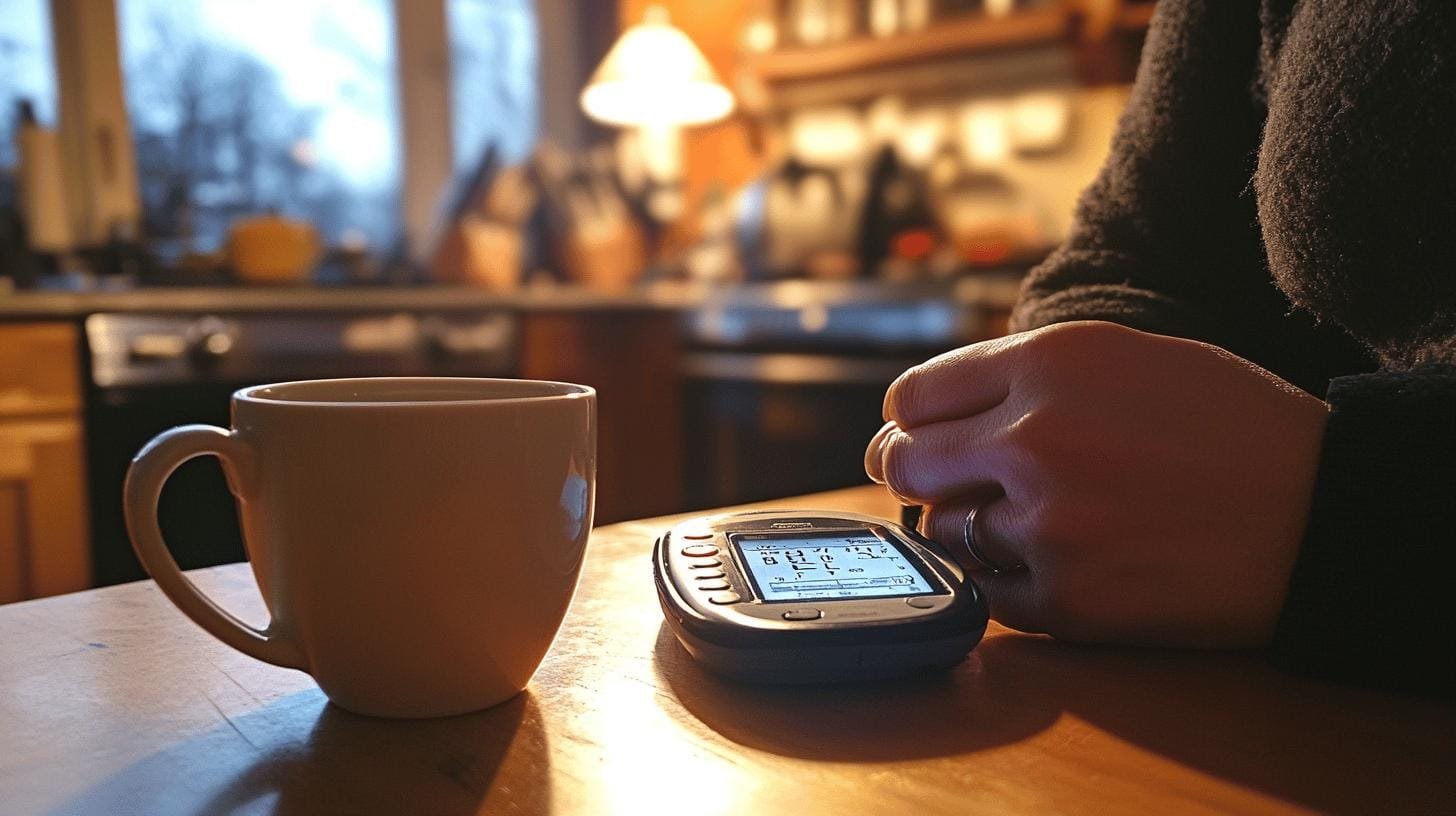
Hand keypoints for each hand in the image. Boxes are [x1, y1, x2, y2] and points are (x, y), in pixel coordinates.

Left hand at [865, 321, 1329, 647]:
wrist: (1321, 515)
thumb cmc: (1232, 427)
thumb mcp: (1127, 357)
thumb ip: (1025, 374)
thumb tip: (929, 409)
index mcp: (1049, 364)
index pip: (916, 395)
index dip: (907, 416)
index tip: (910, 431)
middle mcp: (1033, 439)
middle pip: (905, 462)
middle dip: (907, 469)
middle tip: (923, 478)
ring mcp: (1046, 526)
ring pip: (943, 531)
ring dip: (965, 525)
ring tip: (1026, 518)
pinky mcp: (1065, 601)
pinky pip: (986, 592)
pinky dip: (1003, 579)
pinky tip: (1050, 561)